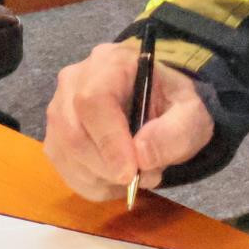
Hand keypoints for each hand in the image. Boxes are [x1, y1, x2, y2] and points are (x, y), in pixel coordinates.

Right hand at [43, 40, 214, 200]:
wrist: (164, 109)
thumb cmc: (175, 105)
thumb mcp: (192, 114)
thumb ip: (175, 132)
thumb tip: (140, 156)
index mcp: (111, 63)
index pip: (93, 100)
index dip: (109, 141)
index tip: (131, 172)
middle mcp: (75, 81)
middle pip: (72, 132)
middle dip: (107, 166)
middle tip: (142, 178)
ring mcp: (59, 109)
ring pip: (66, 155)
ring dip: (103, 178)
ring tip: (138, 174)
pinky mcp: (56, 137)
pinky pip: (66, 171)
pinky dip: (94, 185)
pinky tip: (119, 177)